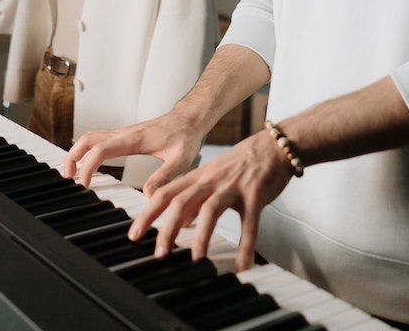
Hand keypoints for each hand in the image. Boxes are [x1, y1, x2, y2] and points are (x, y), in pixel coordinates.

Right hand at [61, 112, 202, 194]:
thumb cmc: (185, 136)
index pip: (101, 150)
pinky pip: (98, 139)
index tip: (85, 185)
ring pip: (90, 137)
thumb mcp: (180, 160)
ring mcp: (122, 133)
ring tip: (71, 173)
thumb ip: (164, 177)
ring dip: (76, 152)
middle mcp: (124, 133)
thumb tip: (147, 196)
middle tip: (67, 178)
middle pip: (87, 139)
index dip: (88, 167)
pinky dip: (85, 149)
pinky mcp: (124, 135)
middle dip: (72, 157)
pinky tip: (85, 162)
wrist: (189, 119)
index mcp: (134, 139)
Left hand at [127, 131, 293, 271]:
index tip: (134, 234)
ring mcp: (233, 186)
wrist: (274, 145)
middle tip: (159, 253)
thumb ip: (195, 198)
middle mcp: (211, 180)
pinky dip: (245, 245)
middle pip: (181, 202)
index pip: (165, 194)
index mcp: (198, 177)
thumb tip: (180, 222)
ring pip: (211, 209)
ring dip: (202, 235)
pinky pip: (249, 222)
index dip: (147, 214)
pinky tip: (242, 264)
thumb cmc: (243, 162)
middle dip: (167, 228)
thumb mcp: (212, 177)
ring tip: (197, 258)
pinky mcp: (255, 194)